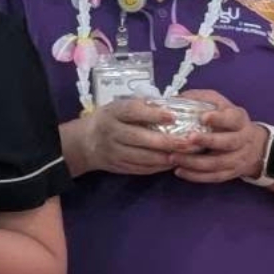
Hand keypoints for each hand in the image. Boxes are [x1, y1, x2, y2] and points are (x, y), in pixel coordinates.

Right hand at [80, 97, 198, 175]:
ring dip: (165, 157)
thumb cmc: (112, 119)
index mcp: (113, 113)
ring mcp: (113, 151)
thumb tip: (174, 105)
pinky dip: (158, 167)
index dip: (152, 114)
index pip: (132, 111)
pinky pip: (140, 168)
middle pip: (138, 138)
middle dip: (165, 141)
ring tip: (185, 155)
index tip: (173, 117)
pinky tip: (172, 163)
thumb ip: (142, 106)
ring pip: (141, 157)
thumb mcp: (120, 107)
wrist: (85, 142)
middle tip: (188, 142)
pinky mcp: (117, 166)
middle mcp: (111, 132)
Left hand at [170, 90, 267, 183]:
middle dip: (207, 141)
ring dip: (194, 162)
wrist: (254, 146)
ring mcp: (237, 159)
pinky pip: (213, 177)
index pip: (233, 119)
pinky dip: (196, 176)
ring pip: (218, 163)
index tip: (203, 117)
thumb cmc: (228, 121)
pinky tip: (179, 171)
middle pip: (228, 143)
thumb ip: (201, 99)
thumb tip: (175, 97)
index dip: (219, 119)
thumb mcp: (220, 105)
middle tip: (187, 139)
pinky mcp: (230, 173)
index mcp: (239, 120)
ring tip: (174, 157)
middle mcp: (242, 140)